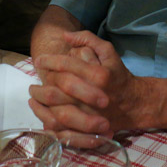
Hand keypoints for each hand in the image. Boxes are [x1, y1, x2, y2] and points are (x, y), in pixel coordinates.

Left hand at [30, 31, 149, 139]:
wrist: (134, 104)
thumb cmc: (118, 75)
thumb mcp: (108, 51)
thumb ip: (87, 39)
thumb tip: (65, 36)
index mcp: (99, 75)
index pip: (66, 65)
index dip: (49, 61)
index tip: (39, 60)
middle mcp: (93, 96)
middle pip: (57, 90)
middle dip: (40, 86)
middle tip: (32, 84)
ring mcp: (90, 116)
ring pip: (56, 112)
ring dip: (40, 104)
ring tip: (34, 96)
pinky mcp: (88, 131)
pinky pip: (62, 129)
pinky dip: (48, 122)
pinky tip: (41, 113)